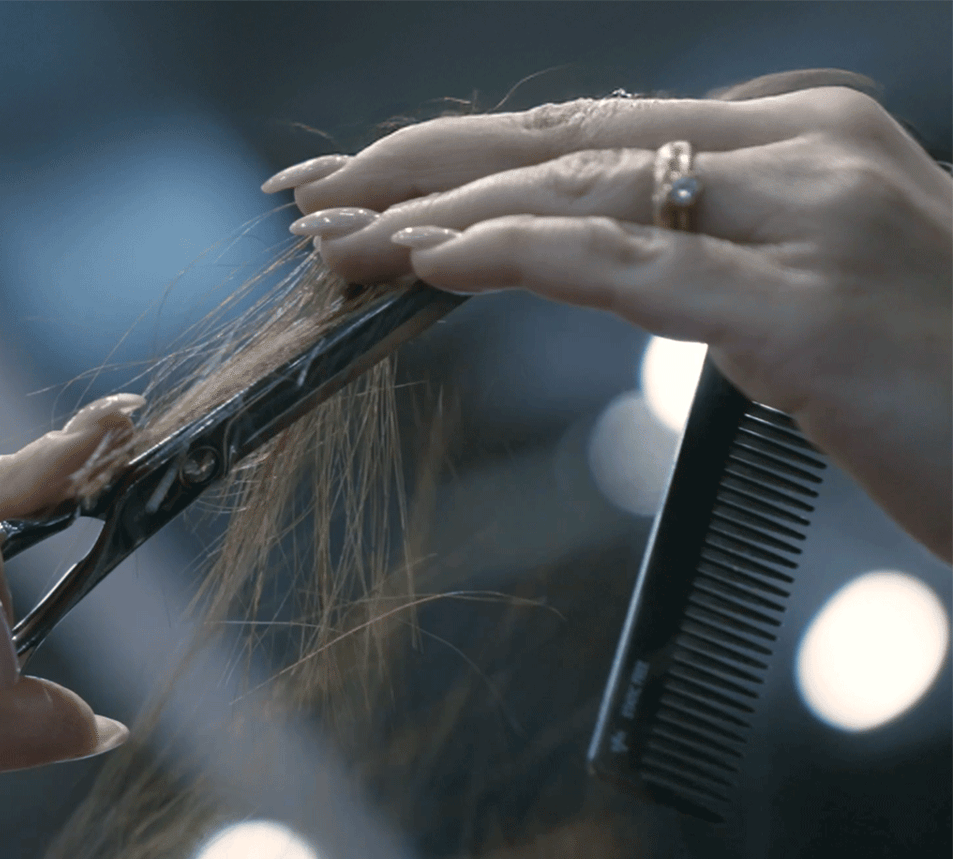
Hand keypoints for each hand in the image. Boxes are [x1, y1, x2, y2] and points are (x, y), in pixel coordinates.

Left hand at [267, 76, 952, 559]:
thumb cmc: (948, 383)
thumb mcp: (819, 293)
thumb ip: (727, 261)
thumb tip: (634, 263)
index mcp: (799, 139)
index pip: (591, 134)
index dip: (467, 156)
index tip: (370, 185)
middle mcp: (799, 149)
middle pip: (562, 141)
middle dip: (418, 166)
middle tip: (311, 194)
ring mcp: (805, 216)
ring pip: (577, 189)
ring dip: (435, 212)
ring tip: (336, 233)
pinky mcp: (802, 305)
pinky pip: (624, 264)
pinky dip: (514, 256)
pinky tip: (429, 261)